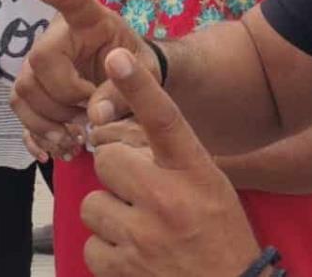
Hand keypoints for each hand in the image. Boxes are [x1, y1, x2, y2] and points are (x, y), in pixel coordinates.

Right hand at [10, 0, 157, 159]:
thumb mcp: (143, 76)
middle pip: (37, 64)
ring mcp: (41, 62)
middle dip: (62, 100)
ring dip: (48, 122)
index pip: (75, 2)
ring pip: (23, 91)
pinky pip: (20, 111)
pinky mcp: (35, 88)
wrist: (129, 82)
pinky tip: (54, 150)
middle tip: (90, 118)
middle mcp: (58, 37)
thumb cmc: (136, 66)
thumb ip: (124, 92)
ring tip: (78, 139)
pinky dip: (36, 134)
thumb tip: (96, 115)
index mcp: (91, 22)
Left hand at [80, 49, 261, 276]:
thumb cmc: (220, 233)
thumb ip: (172, 160)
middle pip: (108, 160)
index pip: (165, 120)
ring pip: (92, 204)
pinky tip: (132, 254)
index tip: (118, 57)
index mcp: (195, 173)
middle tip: (140, 192)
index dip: (140, 86)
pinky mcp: (123, 270)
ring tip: (138, 227)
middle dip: (117, 175)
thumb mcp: (210, 185)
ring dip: (109, 215)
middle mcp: (168, 200)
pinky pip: (90, 245)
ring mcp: (142, 238)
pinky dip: (106, 250)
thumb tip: (126, 140)